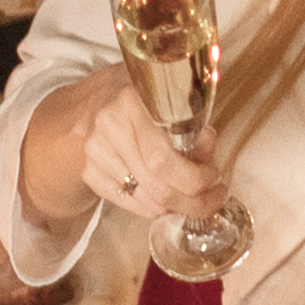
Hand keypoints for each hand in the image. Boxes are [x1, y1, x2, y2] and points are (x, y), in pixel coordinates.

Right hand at [69, 83, 236, 233]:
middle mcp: (108, 130)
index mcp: (131, 104)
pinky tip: (168, 197)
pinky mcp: (90, 174)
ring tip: (192, 196)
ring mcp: (95, 154)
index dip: (195, 178)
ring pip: (146, 201)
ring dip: (176, 206)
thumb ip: (193, 128)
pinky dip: (155, 207)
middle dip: (193, 201)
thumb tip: (207, 161)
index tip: (215, 178)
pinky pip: (130, 203)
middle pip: (156, 188)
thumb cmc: (143, 97)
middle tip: (213, 198)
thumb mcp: (172, 99)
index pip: (163, 160)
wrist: (98, 97)